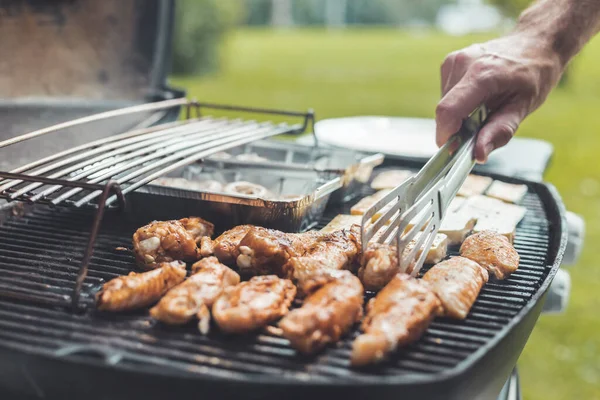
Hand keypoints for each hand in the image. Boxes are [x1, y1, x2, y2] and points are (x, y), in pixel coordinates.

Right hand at [436, 34, 563, 161]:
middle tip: (482, 126)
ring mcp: (454, 60)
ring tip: (484, 107)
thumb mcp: (525, 106)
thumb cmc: (534, 73)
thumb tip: (478, 154)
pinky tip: (478, 96)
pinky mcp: (450, 62)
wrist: (536, 42)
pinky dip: (459, 103)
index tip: (454, 148)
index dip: (445, 134)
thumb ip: (500, 131)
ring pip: (444, 104)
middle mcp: (463, 63)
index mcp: (483, 74)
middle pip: (446, 110)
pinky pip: (446, 94)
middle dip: (458, 127)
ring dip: (459, 115)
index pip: (448, 110)